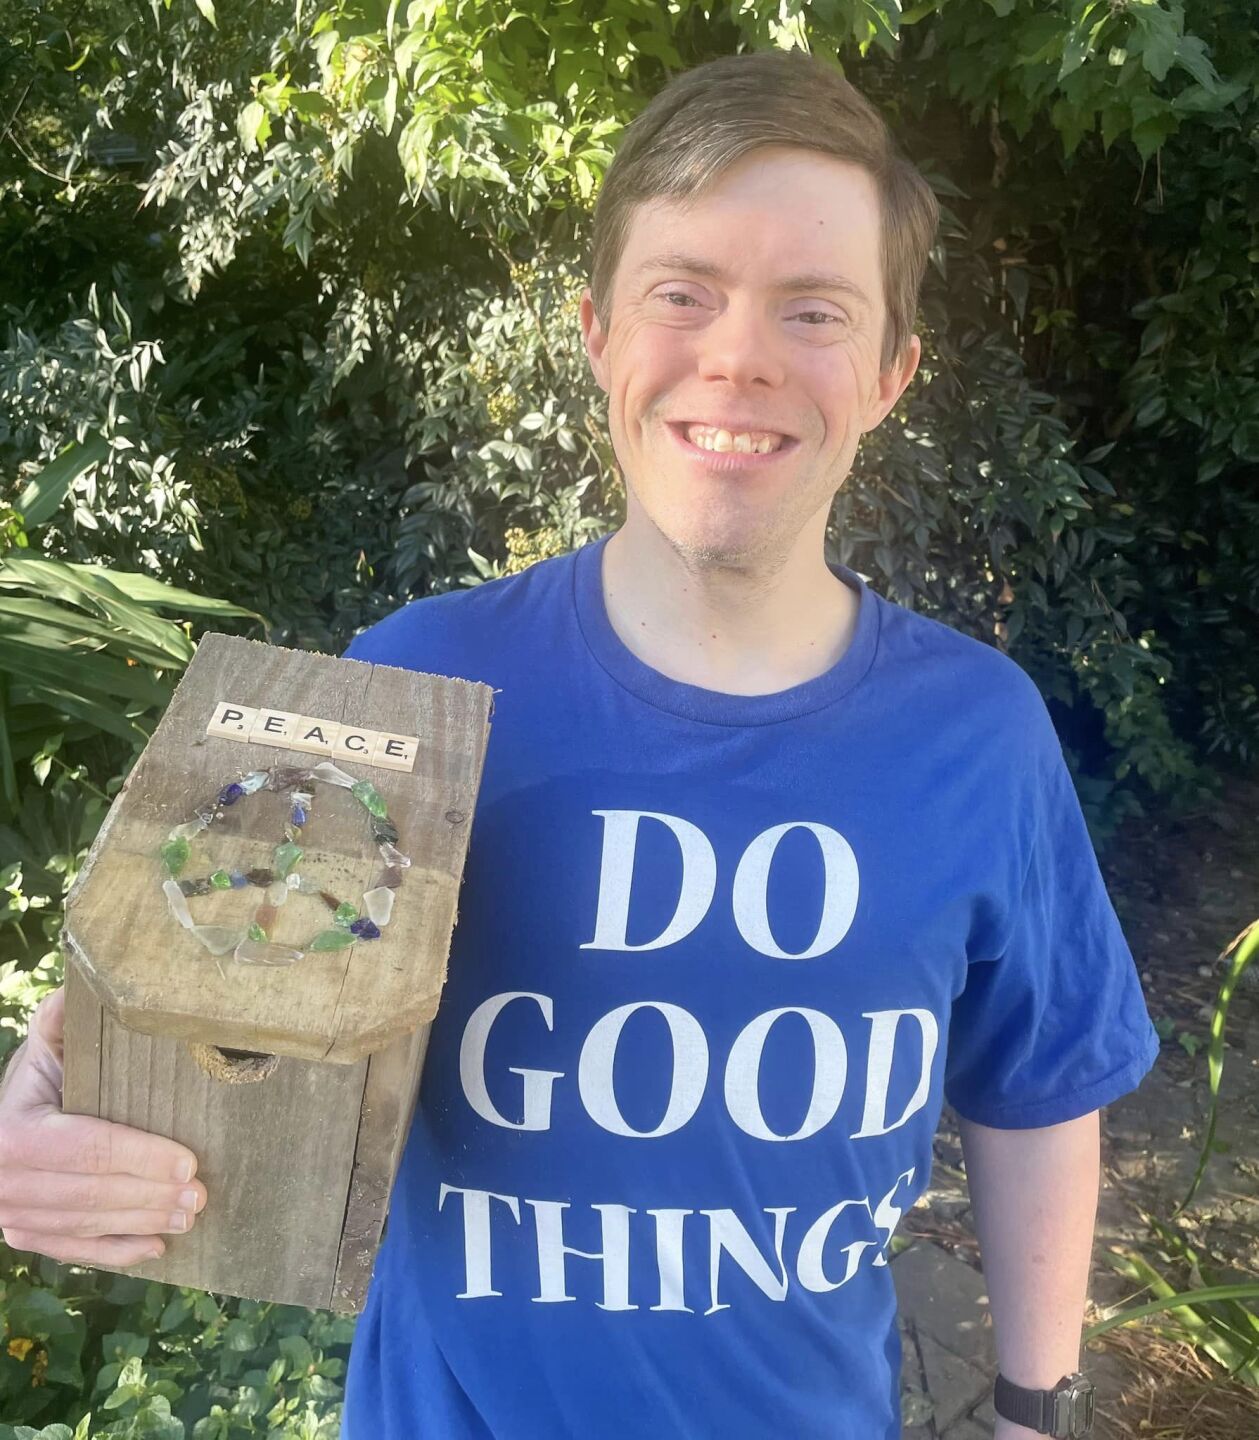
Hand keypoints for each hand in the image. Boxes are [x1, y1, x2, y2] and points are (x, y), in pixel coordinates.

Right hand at [0, 987, 206, 1267]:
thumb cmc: (37, 1077)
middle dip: (150, 1195)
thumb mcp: (48, 1041)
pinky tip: (156, 1249)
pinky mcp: (24, 1234)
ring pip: (85, 1224)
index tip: (188, 1161)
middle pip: (90, 1193)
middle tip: (200, 1193)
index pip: (87, 1147)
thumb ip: (66, 1018)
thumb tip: (102, 982)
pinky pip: (72, 1250)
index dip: (140, 1157)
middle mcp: (5, 1180)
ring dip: (142, 1223)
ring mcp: (11, 1213)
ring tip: (190, 1214)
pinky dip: (116, 1252)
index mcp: (15, 1131)